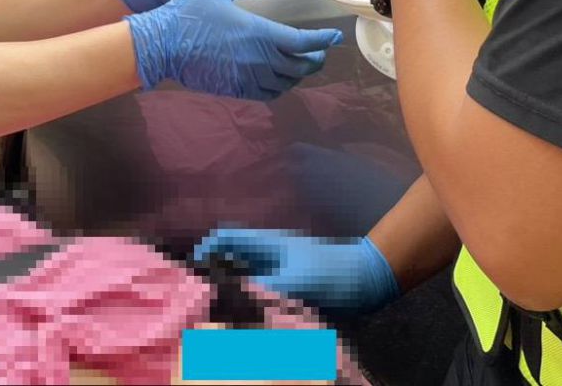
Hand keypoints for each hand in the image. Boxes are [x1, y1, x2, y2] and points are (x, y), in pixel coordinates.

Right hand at [126, 0, 341, 100]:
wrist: (162, 44)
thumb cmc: (189, 12)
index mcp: (259, 32)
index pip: (304, 42)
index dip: (324, 40)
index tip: (334, 36)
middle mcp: (259, 59)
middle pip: (301, 66)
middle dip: (316, 58)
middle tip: (320, 50)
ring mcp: (248, 77)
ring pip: (288, 82)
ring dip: (299, 73)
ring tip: (302, 63)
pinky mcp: (236, 89)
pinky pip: (269, 94)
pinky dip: (282, 87)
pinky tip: (280, 78)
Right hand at [193, 230, 399, 316]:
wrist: (370, 281)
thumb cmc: (333, 271)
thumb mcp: (297, 281)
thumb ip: (265, 290)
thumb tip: (235, 300)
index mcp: (267, 244)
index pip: (227, 238)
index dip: (206, 248)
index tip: (191, 269)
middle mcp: (269, 258)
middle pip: (232, 260)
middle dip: (215, 275)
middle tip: (200, 298)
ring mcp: (280, 275)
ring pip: (246, 282)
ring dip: (234, 295)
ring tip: (219, 314)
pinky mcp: (291, 293)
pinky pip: (263, 299)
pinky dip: (252, 309)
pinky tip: (246, 324)